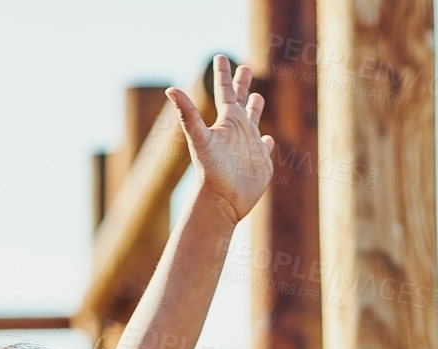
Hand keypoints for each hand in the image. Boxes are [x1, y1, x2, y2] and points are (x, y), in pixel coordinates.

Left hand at [165, 54, 273, 225]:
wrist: (221, 202)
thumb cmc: (210, 172)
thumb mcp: (199, 138)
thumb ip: (188, 114)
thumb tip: (170, 89)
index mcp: (226, 122)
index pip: (224, 91)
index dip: (223, 73)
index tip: (220, 57)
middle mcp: (238, 131)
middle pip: (240, 101)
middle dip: (242, 84)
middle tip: (245, 66)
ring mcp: (249, 146)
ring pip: (254, 121)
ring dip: (255, 108)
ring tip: (256, 97)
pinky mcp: (261, 162)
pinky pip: (265, 148)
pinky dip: (267, 143)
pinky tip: (267, 140)